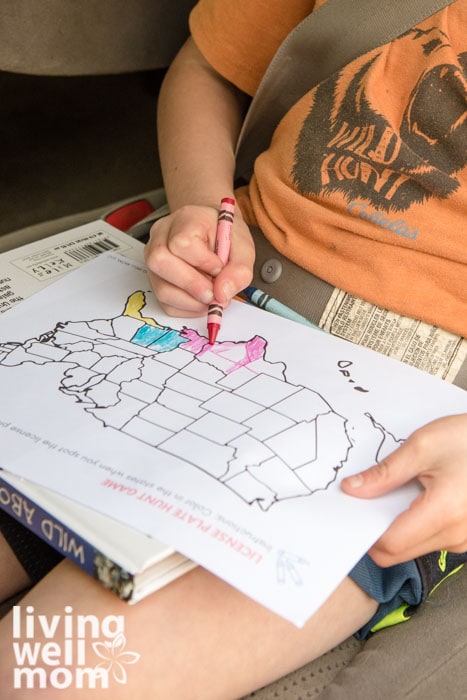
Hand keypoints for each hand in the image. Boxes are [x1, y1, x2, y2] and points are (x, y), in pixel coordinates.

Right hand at [145, 204, 254, 316]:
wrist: (213, 234)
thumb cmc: (225, 237)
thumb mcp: (242, 247)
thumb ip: (239, 270)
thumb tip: (222, 294)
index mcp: (185, 219)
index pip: (181, 243)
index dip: (203, 262)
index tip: (220, 268)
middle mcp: (161, 236)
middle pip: (160, 262)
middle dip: (191, 285)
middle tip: (213, 294)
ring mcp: (152, 258)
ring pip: (161, 288)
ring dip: (190, 301)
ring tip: (211, 298)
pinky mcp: (155, 278)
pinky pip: (164, 302)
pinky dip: (186, 308)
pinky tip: (201, 300)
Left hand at [341, 414, 466, 565]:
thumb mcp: (423, 446)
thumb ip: (385, 473)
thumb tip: (354, 489)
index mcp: (444, 512)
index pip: (390, 545)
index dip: (366, 530)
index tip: (355, 510)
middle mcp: (457, 534)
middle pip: (398, 551)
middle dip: (380, 527)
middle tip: (377, 496)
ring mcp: (464, 540)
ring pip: (413, 547)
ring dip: (400, 524)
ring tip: (409, 489)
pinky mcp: (466, 537)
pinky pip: (431, 540)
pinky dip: (417, 523)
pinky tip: (423, 496)